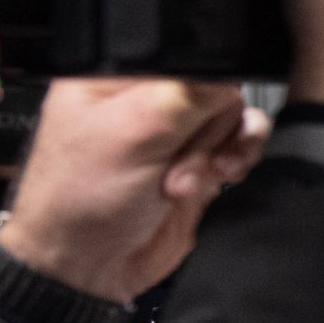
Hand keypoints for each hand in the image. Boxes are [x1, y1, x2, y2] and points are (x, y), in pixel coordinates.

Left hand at [0, 80, 269, 302]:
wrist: (89, 268)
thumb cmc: (82, 201)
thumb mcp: (132, 135)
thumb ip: (186, 95)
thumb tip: (231, 76)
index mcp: (114, 77)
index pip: (182, 54)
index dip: (198, 82)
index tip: (191, 114)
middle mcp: (145, 99)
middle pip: (214, 85)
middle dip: (208, 128)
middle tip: (178, 160)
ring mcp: (174, 132)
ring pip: (233, 115)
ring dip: (226, 148)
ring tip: (195, 178)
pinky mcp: (199, 161)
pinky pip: (241, 143)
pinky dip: (239, 159)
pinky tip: (220, 177)